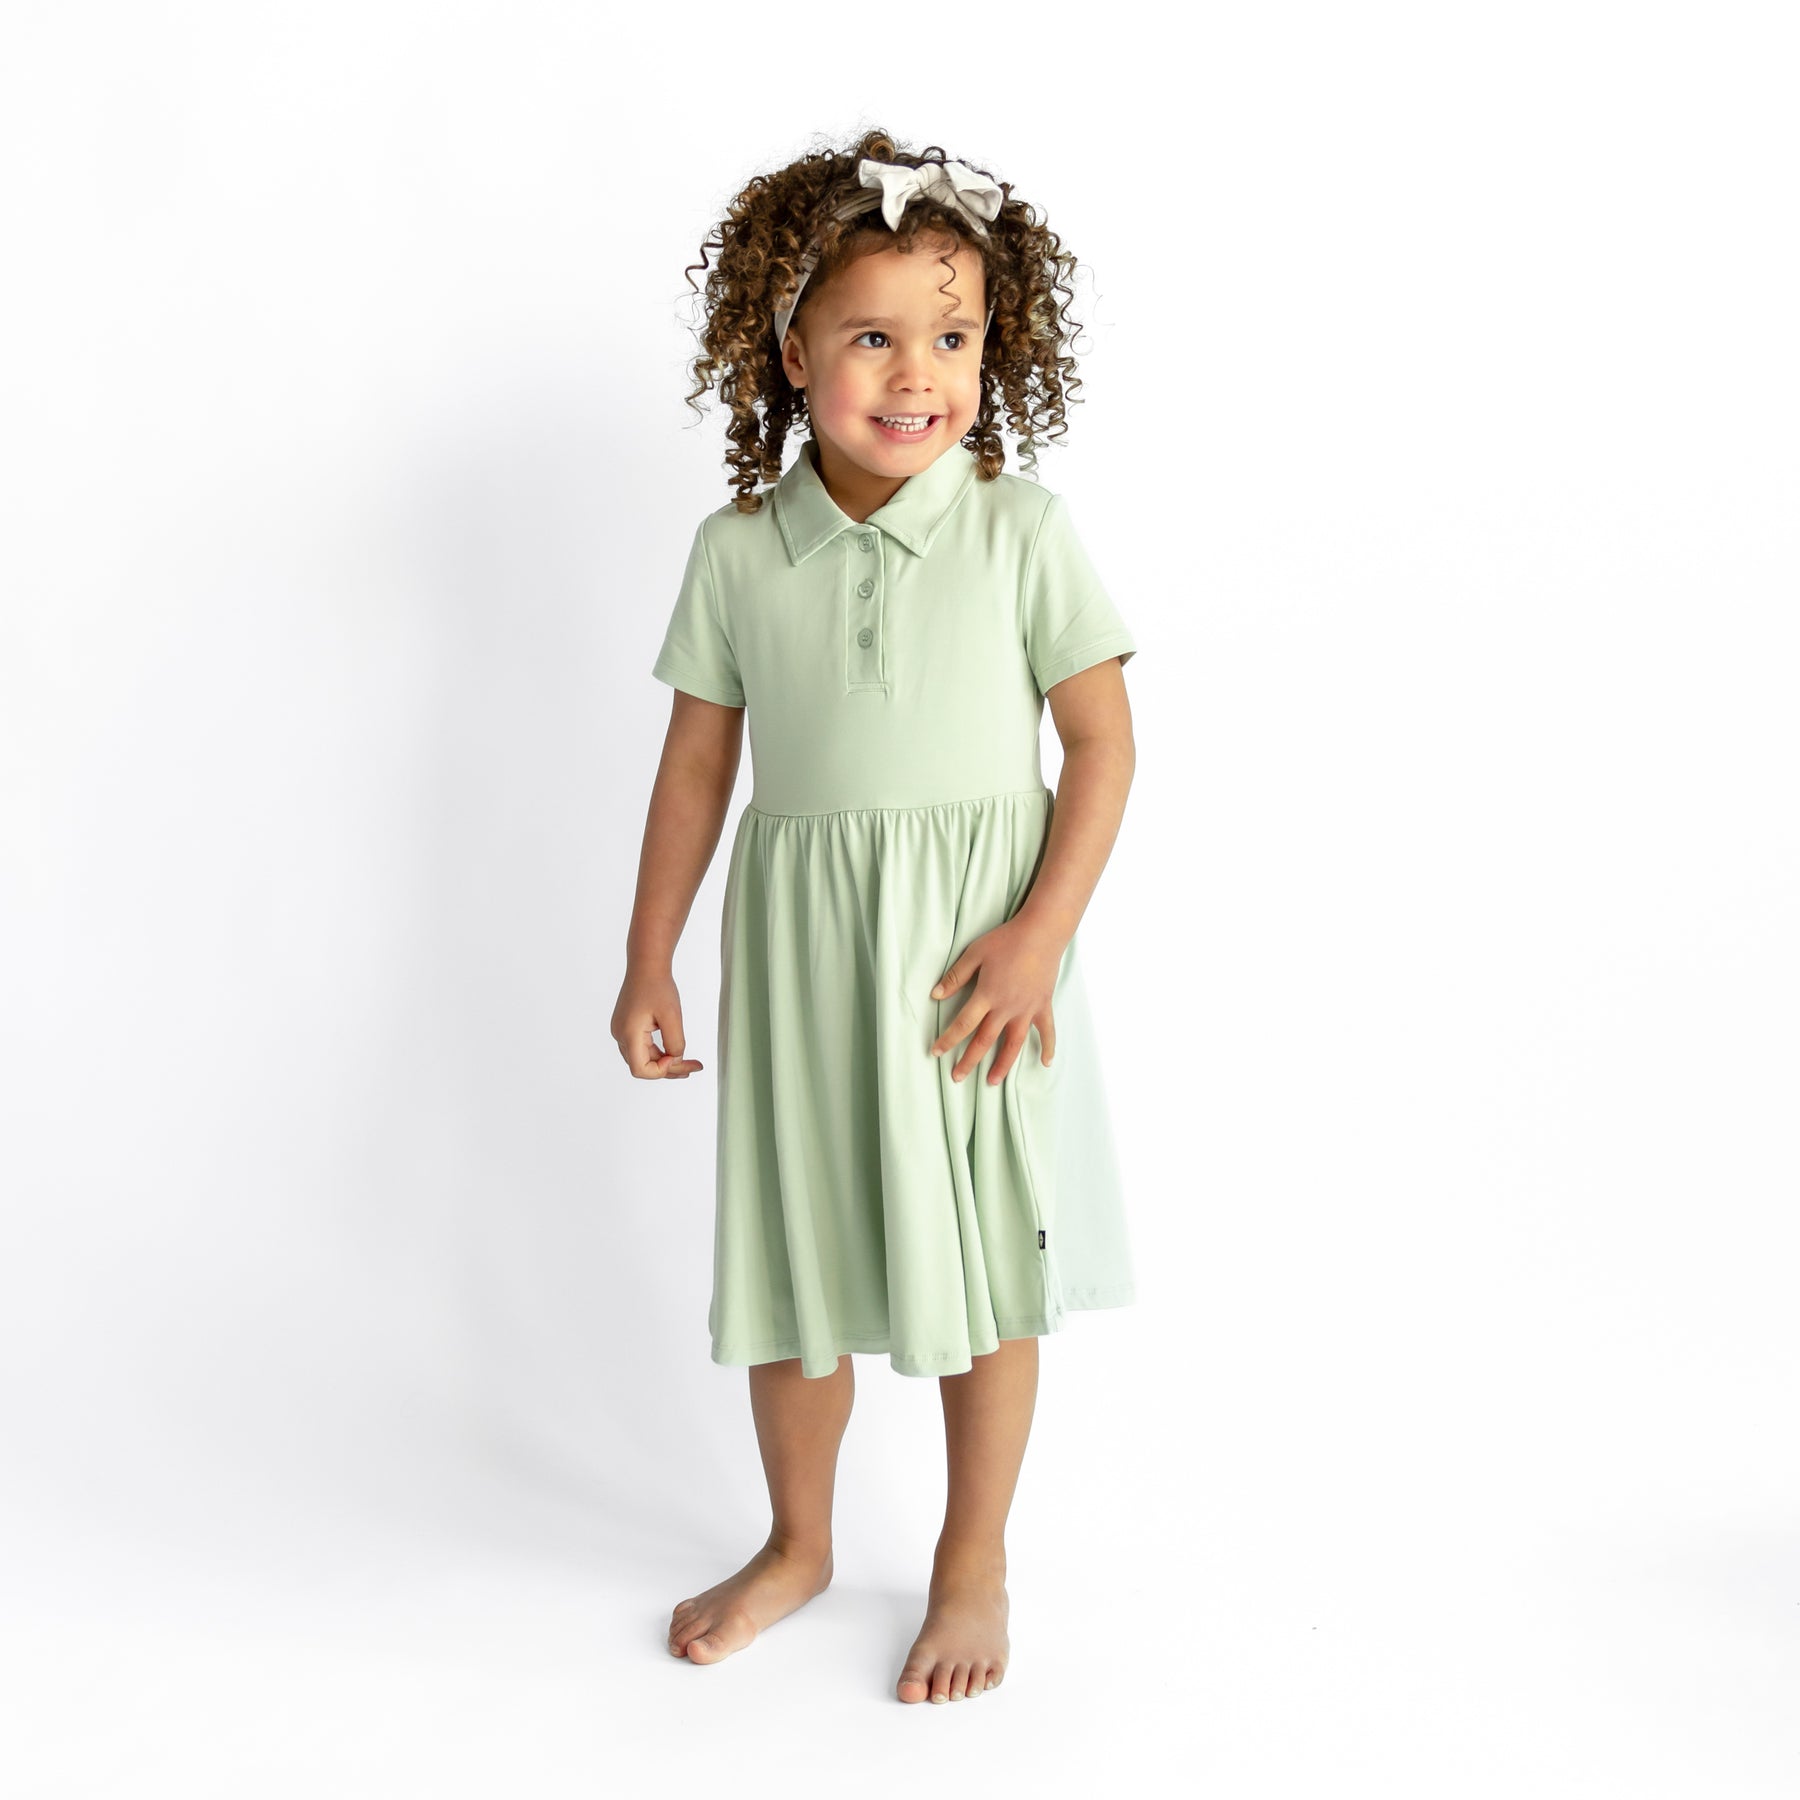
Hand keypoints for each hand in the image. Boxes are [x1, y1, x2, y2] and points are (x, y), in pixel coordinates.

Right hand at [612, 966, 704, 1079]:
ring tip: (689, 1064)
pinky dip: (659, 1053)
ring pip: (644, 1058)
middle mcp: (621, 1035)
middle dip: (669, 1069)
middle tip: (695, 1067)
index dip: (661, 1071)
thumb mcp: (672, 1016)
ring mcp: (622, 1031)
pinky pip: (642, 1048)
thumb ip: (675, 1042)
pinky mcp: (627, 1027)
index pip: (640, 1070)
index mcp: (629, 1033)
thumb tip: (676, 1060)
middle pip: (643, 1066)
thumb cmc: (657, 986)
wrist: (646, 966)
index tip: (677, 1057)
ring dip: (666, 1063)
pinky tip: (675, 1052)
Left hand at [928, 918, 1062, 1084]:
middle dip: (969, 1061)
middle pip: (984, 1040)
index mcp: (987, 995)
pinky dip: (1048, 1047)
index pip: (962, 1024)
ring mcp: (1027, 1009)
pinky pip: (1047, 1031)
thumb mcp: (975, 953)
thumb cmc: (1006, 940)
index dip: (947, 1040)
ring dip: (1002, 1065)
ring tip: (992, 1082)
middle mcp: (1006, 1008)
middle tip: (957, 1077)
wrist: (1041, 933)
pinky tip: (1045, 1063)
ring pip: (1013, 1044)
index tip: (936, 1052)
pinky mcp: (1044, 1006)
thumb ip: (955, 976)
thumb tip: (935, 995)